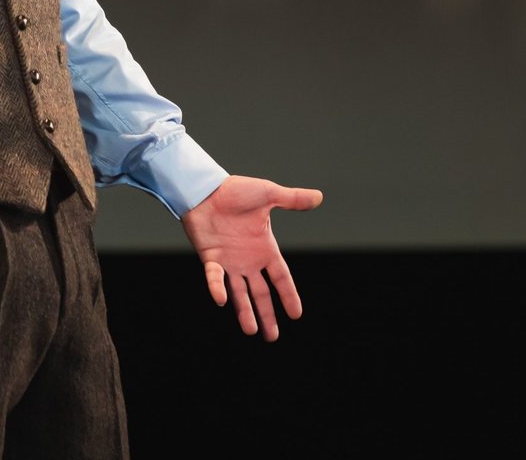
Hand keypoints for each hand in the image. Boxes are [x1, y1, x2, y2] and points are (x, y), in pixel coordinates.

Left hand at [180, 175, 323, 340]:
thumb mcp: (268, 194)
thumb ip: (292, 199)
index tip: (296, 315)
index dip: (288, 295)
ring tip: (252, 331)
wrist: (205, 188)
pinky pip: (214, 277)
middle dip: (267, 314)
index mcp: (264, 248)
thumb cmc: (235, 191)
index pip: (280, 277)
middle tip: (272, 337)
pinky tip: (222, 301)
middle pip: (260, 293)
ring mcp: (228, 261)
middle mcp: (247, 260)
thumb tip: (319, 197)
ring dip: (245, 312)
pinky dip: (217, 287)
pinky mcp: (209, 258)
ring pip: (239, 293)